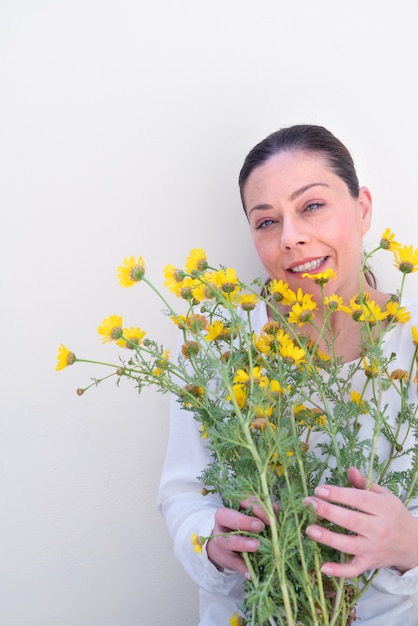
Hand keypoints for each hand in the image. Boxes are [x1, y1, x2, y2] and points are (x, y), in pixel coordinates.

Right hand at [206, 496, 273, 577]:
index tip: (270, 517)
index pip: (240, 501)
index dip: (255, 506)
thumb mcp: (249, 518)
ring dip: (242, 543)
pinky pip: (233, 563)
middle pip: (227, 516)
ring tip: (256, 546)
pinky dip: (243, 568)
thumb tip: (276, 509)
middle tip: (260, 527)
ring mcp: (220, 541)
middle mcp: (222, 523)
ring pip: (227, 540)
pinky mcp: (224, 558)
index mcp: (231, 507)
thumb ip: (262, 513)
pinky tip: (251, 573)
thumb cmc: (240, 529)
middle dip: (244, 521)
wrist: (222, 548)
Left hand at [303, 466, 417, 577]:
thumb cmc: (393, 514)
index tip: (319, 489)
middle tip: (308, 503)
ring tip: (309, 530)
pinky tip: (323, 567)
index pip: (358, 499)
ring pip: (349, 545)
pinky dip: (339, 571)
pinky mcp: (369, 563)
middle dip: (328, 511)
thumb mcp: (384, 495)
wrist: (413, 543)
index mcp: (382, 508)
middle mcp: (378, 529)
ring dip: (328, 538)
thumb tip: (350, 469)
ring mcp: (373, 548)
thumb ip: (364, 483)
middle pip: (351, 521)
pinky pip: (354, 570)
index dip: (338, 494)